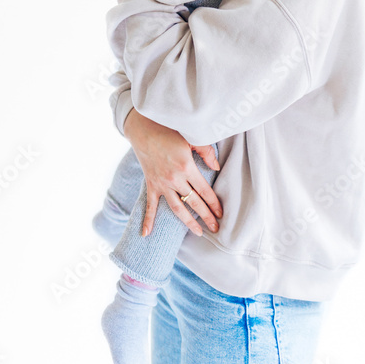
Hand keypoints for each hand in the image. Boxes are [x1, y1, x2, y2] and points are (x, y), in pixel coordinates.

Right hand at [124, 109, 222, 237]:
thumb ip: (206, 152)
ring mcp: (162, 183)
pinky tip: (146, 234)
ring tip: (198, 232)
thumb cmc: (169, 131)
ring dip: (188, 222)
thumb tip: (217, 168)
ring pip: (177, 208)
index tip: (221, 214)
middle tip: (216, 229)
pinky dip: (148, 220)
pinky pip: (150, 205)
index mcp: (187, 167)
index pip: (205, 191)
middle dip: (206, 217)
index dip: (214, 203)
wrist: (143, 129)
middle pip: (194, 203)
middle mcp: (175, 179)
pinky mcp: (151, 184)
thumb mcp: (191, 137)